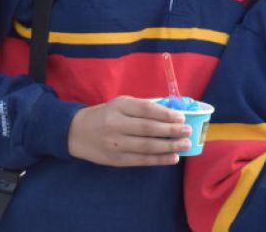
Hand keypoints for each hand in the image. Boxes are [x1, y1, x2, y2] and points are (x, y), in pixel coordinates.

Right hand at [68, 96, 190, 166]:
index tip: (181, 117)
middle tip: (188, 131)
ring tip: (185, 144)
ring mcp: (115, 143)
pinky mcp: (115, 160)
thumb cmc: (106, 115)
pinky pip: (140, 160)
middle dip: (171, 130)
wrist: (77, 133)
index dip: (166, 114)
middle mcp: (116, 125)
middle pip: (148, 129)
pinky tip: (173, 158)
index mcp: (119, 106)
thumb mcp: (122, 104)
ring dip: (169, 146)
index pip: (146, 109)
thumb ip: (144, 107)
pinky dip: (159, 160)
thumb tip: (173, 110)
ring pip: (146, 146)